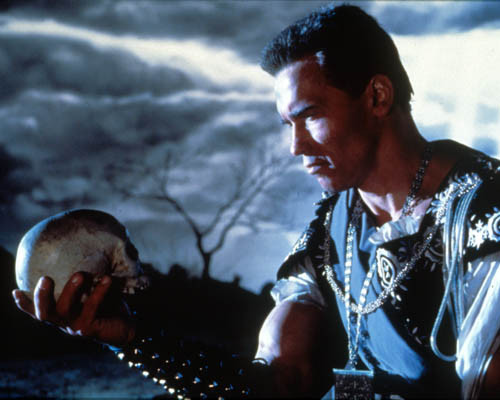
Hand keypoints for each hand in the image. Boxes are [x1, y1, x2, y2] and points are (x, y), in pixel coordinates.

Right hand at [12, 272, 135, 346]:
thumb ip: (84, 280)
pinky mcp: (90, 329)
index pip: (37, 311)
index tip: (15, 291)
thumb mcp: (93, 292)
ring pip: (65, 311)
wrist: (127, 327)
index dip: (24, 304)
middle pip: (44, 313)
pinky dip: (99, 292)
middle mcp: (64, 322)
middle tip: (45, 278)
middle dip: (41, 296)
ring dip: (71, 291)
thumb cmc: (107, 306)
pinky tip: (107, 279)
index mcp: (60, 313)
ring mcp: (75, 327)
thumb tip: (85, 250)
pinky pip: (92, 308)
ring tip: (80, 275)